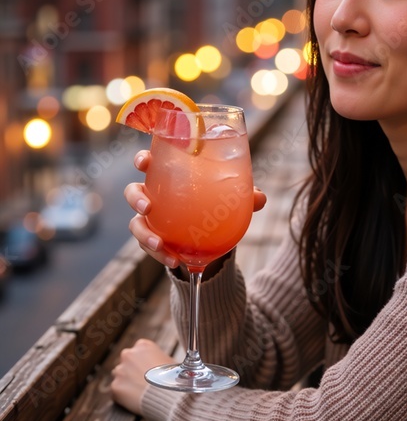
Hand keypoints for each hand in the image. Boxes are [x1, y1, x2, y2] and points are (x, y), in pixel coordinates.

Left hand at [111, 337, 173, 414]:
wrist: (168, 396)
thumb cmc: (174, 380)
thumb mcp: (171, 362)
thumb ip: (159, 360)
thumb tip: (161, 366)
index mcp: (143, 346)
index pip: (139, 351)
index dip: (144, 362)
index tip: (149, 371)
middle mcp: (128, 354)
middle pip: (126, 362)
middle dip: (132, 371)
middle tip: (143, 382)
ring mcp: (120, 371)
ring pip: (119, 376)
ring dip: (127, 382)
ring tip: (140, 392)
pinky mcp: (115, 387)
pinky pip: (117, 391)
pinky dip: (124, 396)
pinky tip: (136, 400)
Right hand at [124, 150, 266, 269]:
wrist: (209, 239)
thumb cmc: (213, 206)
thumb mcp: (229, 200)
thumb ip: (243, 196)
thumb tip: (260, 198)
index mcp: (168, 177)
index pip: (149, 163)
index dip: (142, 160)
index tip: (145, 162)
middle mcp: (154, 196)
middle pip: (133, 192)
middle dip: (136, 198)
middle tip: (147, 207)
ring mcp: (152, 220)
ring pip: (136, 224)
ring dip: (144, 234)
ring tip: (159, 243)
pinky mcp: (154, 241)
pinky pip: (150, 248)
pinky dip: (160, 255)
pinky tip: (174, 260)